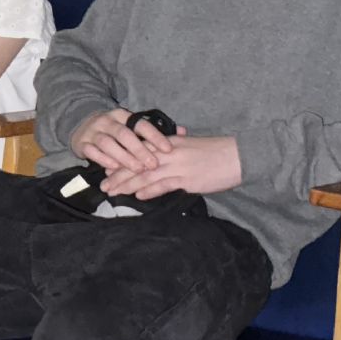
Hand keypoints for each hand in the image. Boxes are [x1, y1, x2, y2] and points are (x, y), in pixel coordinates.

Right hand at [69, 108, 176, 174]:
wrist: (81, 125)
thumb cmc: (114, 130)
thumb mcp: (132, 126)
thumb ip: (156, 131)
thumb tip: (183, 132)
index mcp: (123, 115)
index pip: (141, 123)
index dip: (155, 136)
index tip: (168, 149)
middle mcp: (108, 121)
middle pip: (124, 134)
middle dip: (139, 150)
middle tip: (153, 164)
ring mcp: (94, 131)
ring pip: (108, 142)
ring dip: (123, 156)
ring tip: (137, 169)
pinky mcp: (82, 143)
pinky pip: (92, 151)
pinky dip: (103, 159)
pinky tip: (114, 168)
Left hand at [100, 135, 240, 200]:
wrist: (238, 156)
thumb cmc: (216, 153)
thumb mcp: (190, 148)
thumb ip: (173, 153)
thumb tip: (159, 161)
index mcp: (169, 144)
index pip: (139, 151)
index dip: (121, 161)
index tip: (107, 170)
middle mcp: (170, 153)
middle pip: (137, 163)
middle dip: (118, 174)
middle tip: (103, 185)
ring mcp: (178, 165)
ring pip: (146, 174)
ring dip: (127, 184)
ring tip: (113, 192)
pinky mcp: (188, 179)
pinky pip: (164, 184)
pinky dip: (150, 190)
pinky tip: (138, 195)